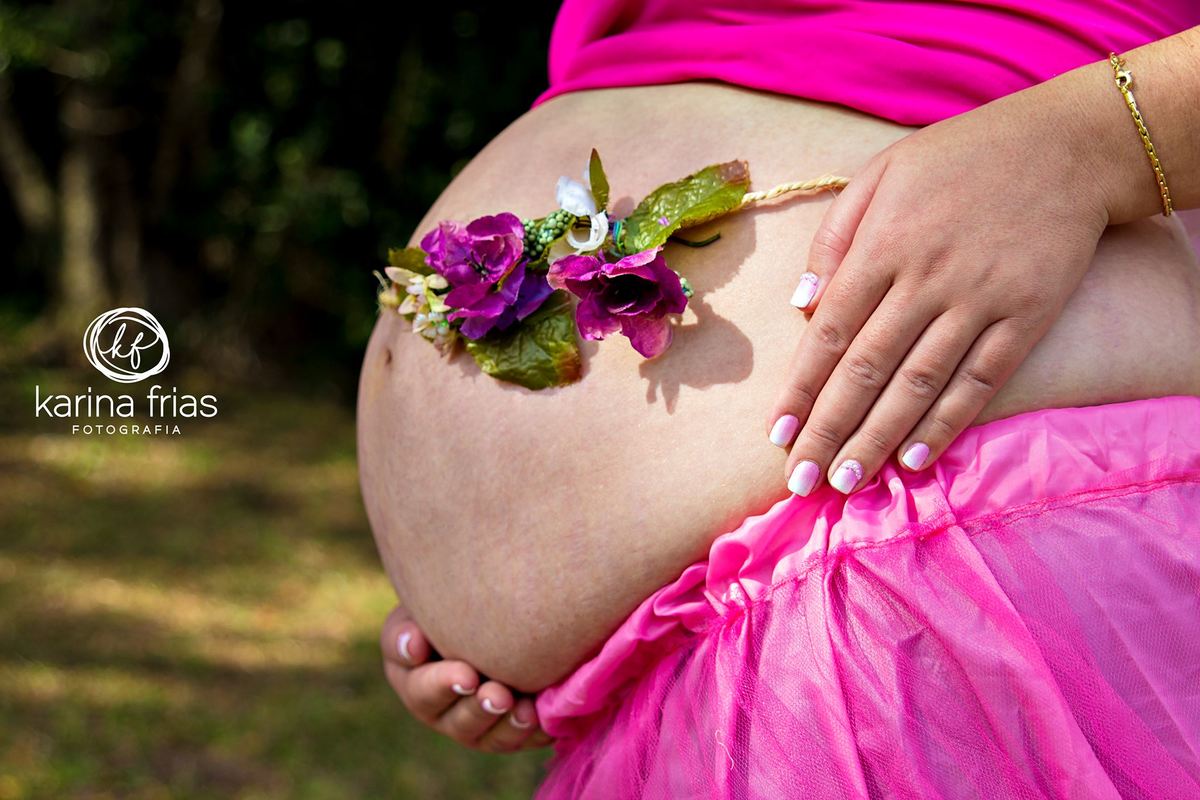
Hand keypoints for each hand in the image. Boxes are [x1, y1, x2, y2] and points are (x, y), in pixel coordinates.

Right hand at [380, 605, 552, 752]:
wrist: (482, 613)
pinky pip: (522, 738)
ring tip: (525, 710)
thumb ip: (407, 630)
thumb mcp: (418, 611)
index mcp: (414, 682)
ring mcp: (476, 724)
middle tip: (499, 695)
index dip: (442, 686)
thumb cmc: (442, 606)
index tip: (467, 675)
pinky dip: (535, 731)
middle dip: (480, 709)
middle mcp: (443, 711)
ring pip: (490, 736)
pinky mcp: (508, 729)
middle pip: (458, 721)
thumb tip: (413, 644)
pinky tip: (545, 715)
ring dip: (508, 725)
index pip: (421, 691)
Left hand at [768, 81, 1110, 494]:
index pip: (830, 333)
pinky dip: (946, 423)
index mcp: (883, 244)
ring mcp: (980, 300)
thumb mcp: (881, 174)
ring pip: (918, 384)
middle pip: (867, 369)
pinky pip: (979, 381)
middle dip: (829, 430)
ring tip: (847, 483)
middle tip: (803, 482)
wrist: (1068, 146)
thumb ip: (834, 238)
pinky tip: (915, 459)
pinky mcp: (1027, 317)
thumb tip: (800, 306)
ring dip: (878, 439)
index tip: (778, 435)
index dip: (802, 389)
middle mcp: (927, 278)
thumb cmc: (959, 160)